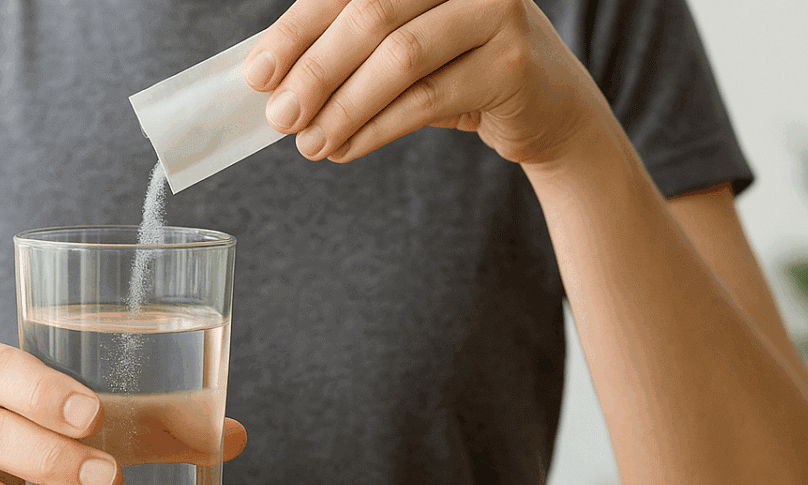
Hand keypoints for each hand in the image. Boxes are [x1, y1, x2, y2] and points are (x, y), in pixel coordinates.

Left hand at [243, 0, 609, 166]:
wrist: (550, 111)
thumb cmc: (461, 72)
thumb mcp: (405, 47)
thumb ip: (348, 49)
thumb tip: (269, 77)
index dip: (296, 29)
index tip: (258, 73)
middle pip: (371, 15)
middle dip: (315, 70)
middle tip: (278, 116)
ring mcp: (497, 11)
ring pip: (400, 58)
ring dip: (344, 106)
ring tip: (308, 143)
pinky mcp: (513, 63)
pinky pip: (428, 98)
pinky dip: (377, 128)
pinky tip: (346, 148)